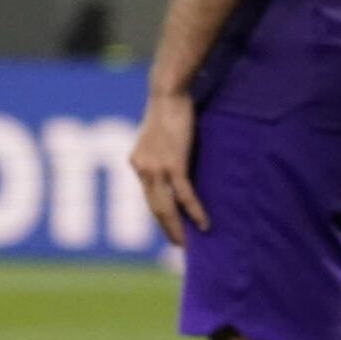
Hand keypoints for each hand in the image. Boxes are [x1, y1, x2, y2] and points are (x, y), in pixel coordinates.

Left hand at [131, 89, 208, 246]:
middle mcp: (141, 169)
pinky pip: (184, 195)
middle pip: (154, 207)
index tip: (170, 228)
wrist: (169, 93)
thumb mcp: (159, 135)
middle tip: (179, 246)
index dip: (159, 214)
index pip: (148, 196)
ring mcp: (155, 168)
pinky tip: (203, 224)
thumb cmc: (169, 108)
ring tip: (186, 245)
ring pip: (165, 207)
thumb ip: (161, 152)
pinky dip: (194, 211)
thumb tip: (173, 165)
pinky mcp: (173, 164)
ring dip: (176, 228)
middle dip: (166, 228)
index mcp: (136, 163)